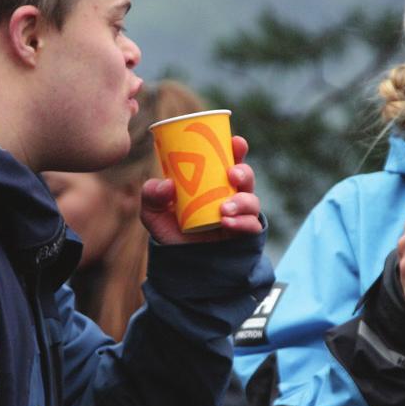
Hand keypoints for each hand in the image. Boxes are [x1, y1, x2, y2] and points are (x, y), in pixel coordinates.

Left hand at [140, 135, 261, 243]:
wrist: (180, 263)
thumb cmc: (171, 231)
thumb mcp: (153, 212)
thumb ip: (152, 195)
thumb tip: (167, 184)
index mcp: (213, 182)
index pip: (229, 160)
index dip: (236, 149)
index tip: (235, 142)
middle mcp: (229, 195)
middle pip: (246, 177)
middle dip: (243, 172)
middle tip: (231, 175)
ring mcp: (239, 215)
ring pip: (252, 200)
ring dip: (242, 201)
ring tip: (225, 209)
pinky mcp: (243, 234)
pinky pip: (252, 225)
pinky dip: (243, 222)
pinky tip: (228, 223)